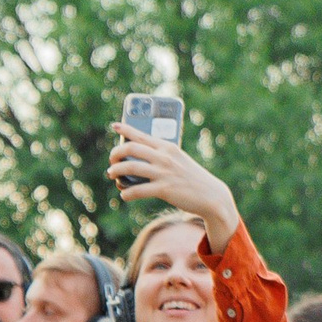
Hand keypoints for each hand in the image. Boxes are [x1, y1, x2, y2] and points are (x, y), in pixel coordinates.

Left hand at [106, 122, 239, 240]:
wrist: (210, 195)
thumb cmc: (191, 178)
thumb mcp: (178, 161)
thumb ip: (162, 157)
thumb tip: (139, 160)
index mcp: (168, 147)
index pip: (142, 134)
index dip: (126, 129)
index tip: (115, 126)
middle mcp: (164, 157)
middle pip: (131, 148)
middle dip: (115, 153)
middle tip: (111, 161)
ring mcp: (163, 173)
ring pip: (130, 167)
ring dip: (116, 171)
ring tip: (112, 174)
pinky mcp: (164, 189)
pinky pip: (137, 190)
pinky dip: (127, 193)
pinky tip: (124, 195)